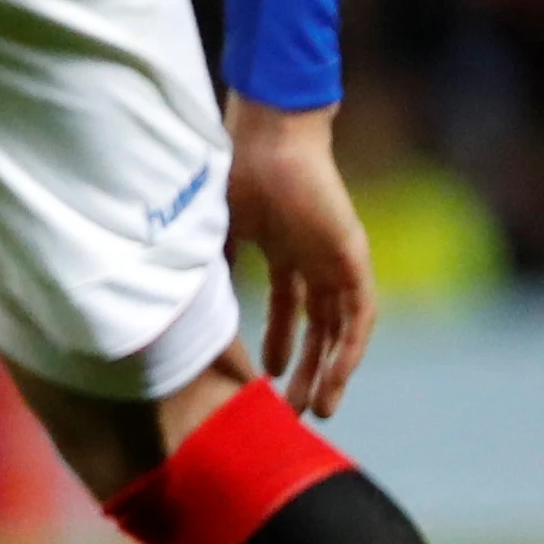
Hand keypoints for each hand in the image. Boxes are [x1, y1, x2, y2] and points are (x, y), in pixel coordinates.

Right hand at [225, 96, 371, 416]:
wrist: (266, 136)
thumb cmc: (234, 170)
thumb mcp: (212, 227)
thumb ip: (208, 263)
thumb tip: (182, 301)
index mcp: (282, 248)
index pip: (288, 306)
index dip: (278, 342)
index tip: (263, 375)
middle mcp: (313, 258)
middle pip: (317, 325)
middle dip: (306, 368)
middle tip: (292, 406)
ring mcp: (335, 258)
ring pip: (340, 327)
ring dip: (331, 369)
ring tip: (318, 408)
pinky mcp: (352, 256)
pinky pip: (360, 312)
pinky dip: (352, 346)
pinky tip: (339, 374)